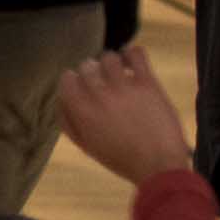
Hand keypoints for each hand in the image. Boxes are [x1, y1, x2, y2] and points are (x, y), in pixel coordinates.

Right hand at [55, 42, 186, 185]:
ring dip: (111, 64)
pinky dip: (132, 53)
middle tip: (102, 81)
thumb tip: (61, 99)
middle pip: (86, 66)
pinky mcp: (147, 84)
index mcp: (81, 110)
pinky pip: (136, 54)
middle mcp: (99, 94)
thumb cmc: (121, 159)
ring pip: (109, 57)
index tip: (81, 85)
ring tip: (118, 72)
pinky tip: (132, 62)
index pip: (67, 79)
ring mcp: (123, 87)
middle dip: (92, 72)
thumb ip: (69, 122)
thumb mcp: (86, 146)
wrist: (159, 165)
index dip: (73, 80)